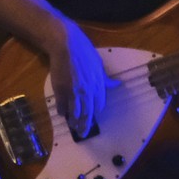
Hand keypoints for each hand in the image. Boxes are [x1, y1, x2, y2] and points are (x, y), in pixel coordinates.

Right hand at [47, 22, 116, 138]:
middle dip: (85, 124)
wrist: (67, 46)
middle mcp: (88, 91)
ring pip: (75, 112)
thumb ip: (105, 79)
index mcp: (99, 85)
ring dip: (74, 121)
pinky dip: (62, 111)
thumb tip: (117, 84)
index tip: (92, 118)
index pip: (99, 105)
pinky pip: (62, 105)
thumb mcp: (99, 66)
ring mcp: (74, 91)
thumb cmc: (84, 53)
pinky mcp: (61, 89)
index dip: (95, 112)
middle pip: (88, 112)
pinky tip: (62, 115)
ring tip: (73, 128)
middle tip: (83, 133)